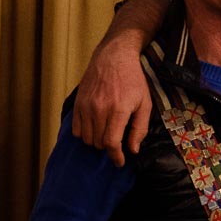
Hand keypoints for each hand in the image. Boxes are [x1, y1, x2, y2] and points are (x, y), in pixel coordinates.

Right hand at [72, 36, 151, 166]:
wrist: (114, 57)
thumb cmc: (133, 80)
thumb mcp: (144, 103)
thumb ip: (139, 128)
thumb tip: (133, 150)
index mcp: (119, 109)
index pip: (112, 143)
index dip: (116, 157)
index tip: (120, 162)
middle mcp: (100, 109)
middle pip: (99, 143)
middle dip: (109, 147)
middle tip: (117, 140)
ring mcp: (86, 106)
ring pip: (86, 139)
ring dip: (96, 141)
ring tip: (106, 133)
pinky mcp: (78, 103)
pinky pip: (76, 130)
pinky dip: (85, 134)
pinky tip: (94, 127)